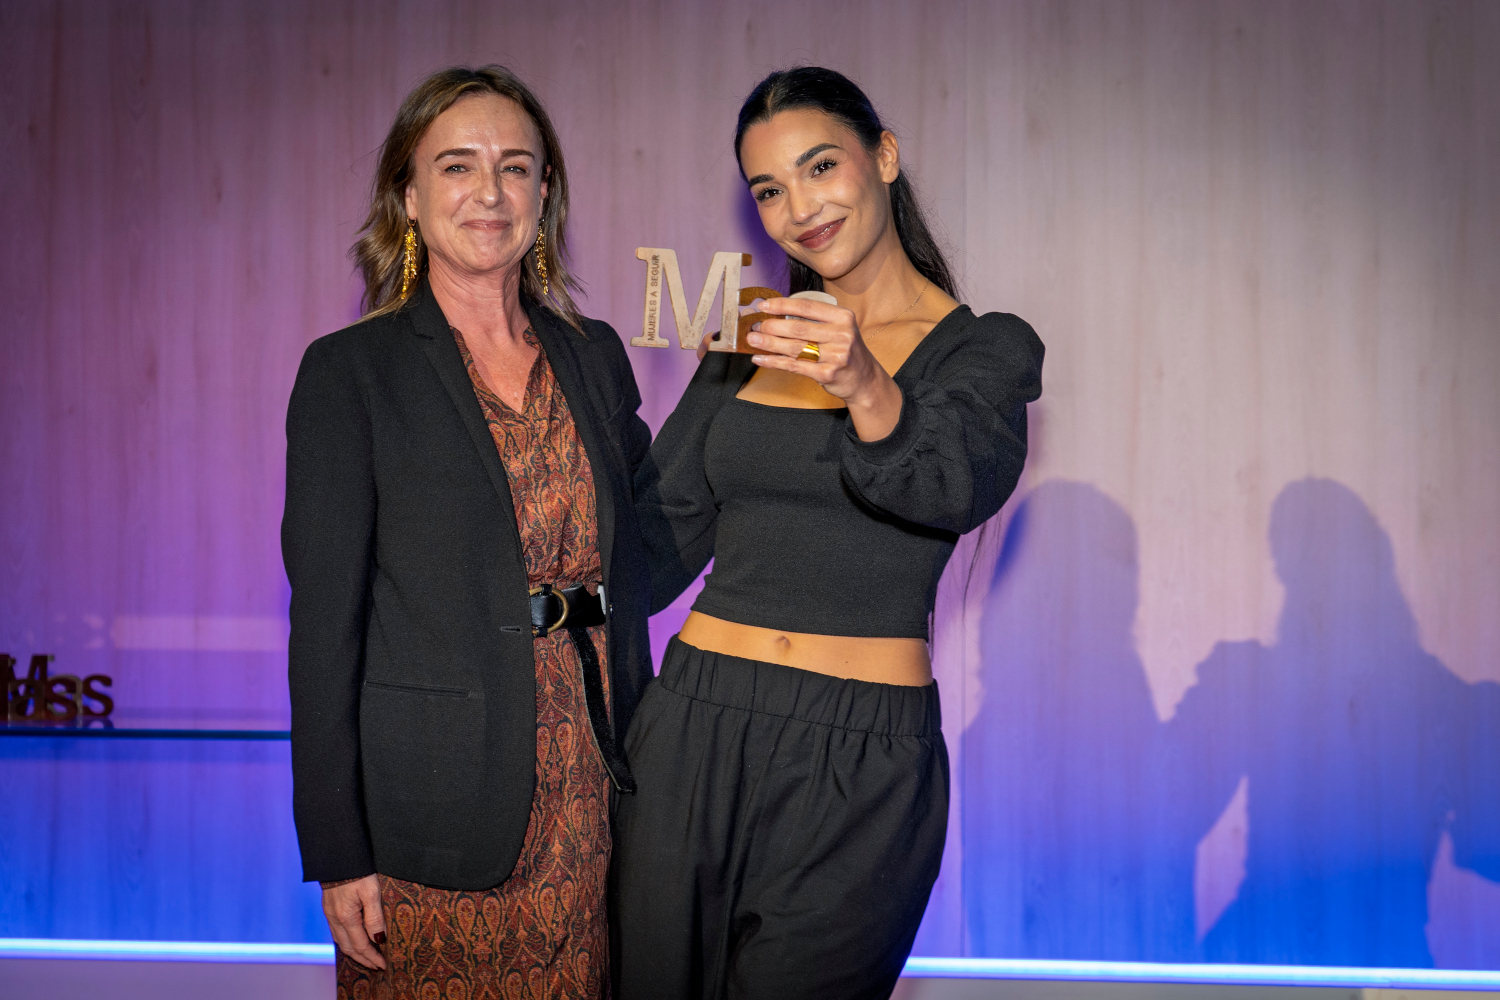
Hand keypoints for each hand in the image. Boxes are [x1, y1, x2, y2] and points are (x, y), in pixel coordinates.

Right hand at [323, 874, 387, 969]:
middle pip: (349, 948)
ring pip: (341, 940)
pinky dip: (346, 940)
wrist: (337, 852)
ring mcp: (329, 913)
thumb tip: (378, 939)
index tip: (384, 964)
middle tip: (377, 965)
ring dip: (354, 951)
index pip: (361, 945)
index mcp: (346, 917)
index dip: (373, 957)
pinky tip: (353, 939)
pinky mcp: (328, 907)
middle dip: (363, 959)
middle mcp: (334, 918)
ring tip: (367, 956)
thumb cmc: (357, 870)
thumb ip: (375, 917)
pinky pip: (336, 931)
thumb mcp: (371, 892)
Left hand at [746, 296, 903, 439]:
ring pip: (794, 347)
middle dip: (771, 326)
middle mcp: (841, 334)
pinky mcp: (827, 374)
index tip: (763, 306)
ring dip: (769, 343)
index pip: (807, 307)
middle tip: (753, 326)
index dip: (782, 305)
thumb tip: (777, 314)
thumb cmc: (845, 351)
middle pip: (798, 327)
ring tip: (752, 340)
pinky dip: (774, 362)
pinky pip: (794, 366)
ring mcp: (835, 355)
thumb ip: (814, 320)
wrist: (865, 380)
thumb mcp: (839, 329)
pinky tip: (760, 358)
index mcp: (843, 317)